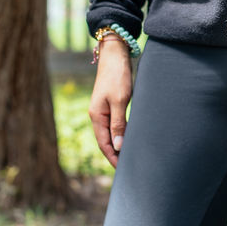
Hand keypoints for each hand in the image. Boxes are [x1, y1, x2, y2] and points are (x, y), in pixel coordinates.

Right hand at [89, 36, 133, 167]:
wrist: (115, 55)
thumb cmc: (117, 76)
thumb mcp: (120, 100)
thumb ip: (119, 124)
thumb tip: (119, 146)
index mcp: (97, 116)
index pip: (104, 144)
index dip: (113, 158)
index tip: (123, 170)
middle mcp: (97, 115)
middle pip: (105, 141)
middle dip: (115, 155)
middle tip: (129, 168)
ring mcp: (103, 110)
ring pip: (110, 133)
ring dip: (118, 145)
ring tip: (129, 157)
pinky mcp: (110, 104)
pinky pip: (114, 124)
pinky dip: (120, 134)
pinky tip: (129, 138)